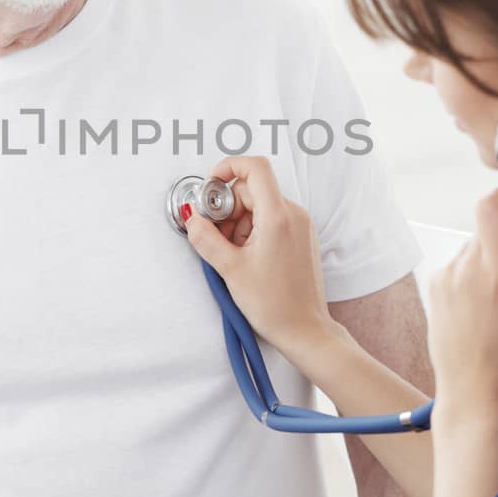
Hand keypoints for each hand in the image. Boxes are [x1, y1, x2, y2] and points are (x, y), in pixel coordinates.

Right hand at [181, 155, 336, 353]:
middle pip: (252, 190)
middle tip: (215, 235)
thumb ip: (205, 237)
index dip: (228, 167)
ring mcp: (300, 225)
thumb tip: (192, 218)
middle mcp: (294, 215)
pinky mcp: (300, 237)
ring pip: (259, 206)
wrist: (305, 330)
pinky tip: (245, 256)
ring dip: (238, 223)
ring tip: (232, 254)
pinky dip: (252, 231)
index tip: (211, 183)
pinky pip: (270, 219)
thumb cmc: (275, 305)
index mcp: (278, 217)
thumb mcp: (230, 269)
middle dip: (227, 208)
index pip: (255, 168)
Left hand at [426, 190, 497, 412]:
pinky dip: (469, 277)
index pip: (489, 209)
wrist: (474, 386)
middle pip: (484, 230)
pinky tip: (478, 307)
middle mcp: (467, 268)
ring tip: (496, 301)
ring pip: (471, 249)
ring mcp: (446, 276)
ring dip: (485, 261)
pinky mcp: (434, 285)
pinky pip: (457, 267)